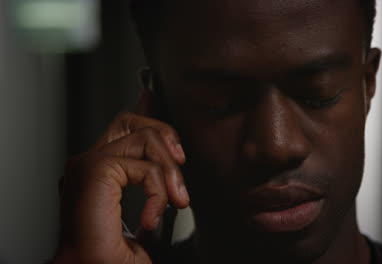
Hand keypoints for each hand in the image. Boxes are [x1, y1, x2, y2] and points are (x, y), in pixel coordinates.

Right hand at [54, 90, 188, 263]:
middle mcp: (91, 162)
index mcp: (100, 171)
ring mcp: (91, 163)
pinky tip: (152, 216)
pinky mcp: (96, 170)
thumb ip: (156, 189)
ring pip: (146, 138)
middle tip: (181, 165)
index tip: (151, 93)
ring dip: (170, 171)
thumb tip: (175, 179)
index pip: (124, 128)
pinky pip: (147, 167)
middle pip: (132, 121)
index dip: (143, 109)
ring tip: (175, 200)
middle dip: (166, 135)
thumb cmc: (112, 253)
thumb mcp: (146, 213)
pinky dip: (158, 193)